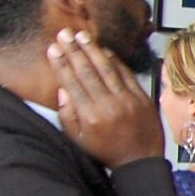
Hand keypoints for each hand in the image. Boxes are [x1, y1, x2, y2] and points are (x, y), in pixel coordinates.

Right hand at [48, 31, 164, 169]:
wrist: (140, 161)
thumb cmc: (106, 152)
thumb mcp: (79, 141)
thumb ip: (68, 115)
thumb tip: (61, 89)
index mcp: (89, 116)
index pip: (71, 82)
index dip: (61, 63)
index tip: (53, 48)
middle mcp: (107, 105)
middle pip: (87, 71)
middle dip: (74, 50)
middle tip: (64, 34)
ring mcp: (126, 100)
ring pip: (107, 68)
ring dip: (93, 50)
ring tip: (82, 35)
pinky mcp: (142, 97)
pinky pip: (126, 74)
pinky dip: (115, 61)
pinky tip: (105, 50)